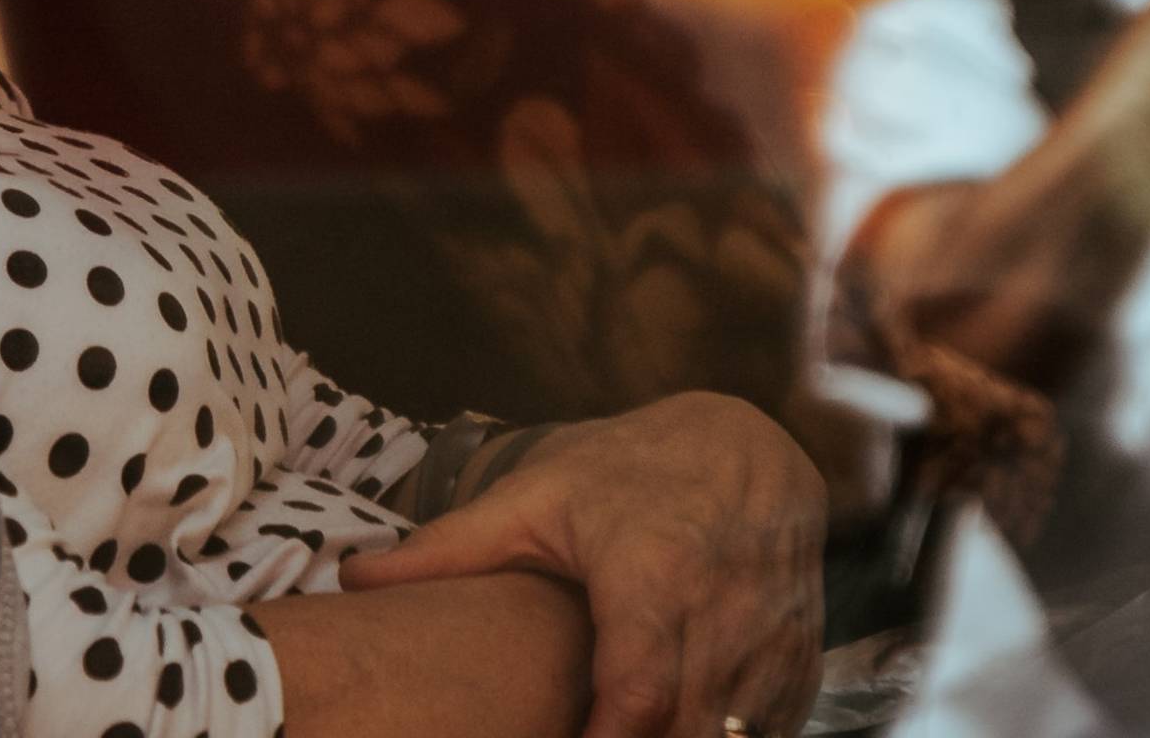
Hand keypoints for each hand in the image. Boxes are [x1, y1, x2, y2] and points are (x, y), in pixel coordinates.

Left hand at [342, 393, 826, 737]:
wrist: (742, 442)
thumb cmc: (624, 472)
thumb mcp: (532, 498)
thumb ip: (447, 550)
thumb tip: (351, 578)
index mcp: (653, 571)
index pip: (639, 688)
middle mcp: (724, 606)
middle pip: (691, 725)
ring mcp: (771, 632)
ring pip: (739, 730)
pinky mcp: (798, 652)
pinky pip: (775, 723)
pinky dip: (737, 737)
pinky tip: (690, 734)